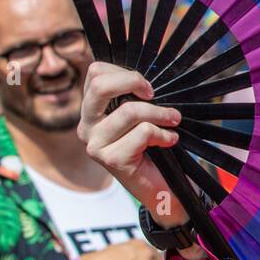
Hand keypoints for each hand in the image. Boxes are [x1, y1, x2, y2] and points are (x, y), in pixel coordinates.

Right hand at [78, 62, 188, 226]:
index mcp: (91, 110)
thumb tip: (149, 73)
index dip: (124, 72)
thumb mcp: (144, 114)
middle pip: (100, 84)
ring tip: (173, 122)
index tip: (148, 87)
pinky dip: (164, 134)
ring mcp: (94, 144)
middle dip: (134, 82)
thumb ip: (137, 95)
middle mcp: (86, 125)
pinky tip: (169, 141)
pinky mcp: (110, 159)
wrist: (162, 188)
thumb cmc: (155, 146)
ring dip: (161, 114)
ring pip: (129, 110)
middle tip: (155, 95)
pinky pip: (144, 132)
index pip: (95, 72)